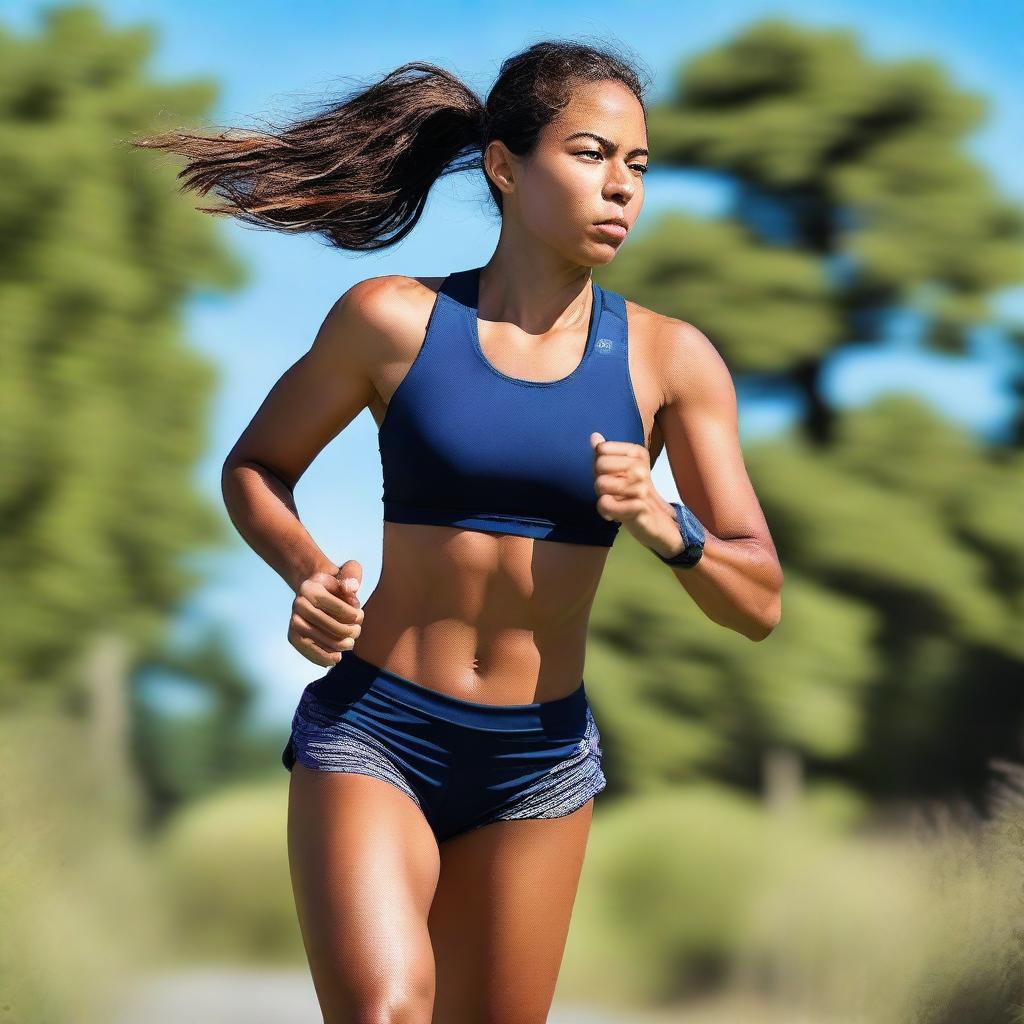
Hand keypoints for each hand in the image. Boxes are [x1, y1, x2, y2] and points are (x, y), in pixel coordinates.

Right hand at [288, 558, 363, 666]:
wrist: (316, 590)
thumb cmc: (336, 583)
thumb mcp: (347, 572)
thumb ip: (352, 576)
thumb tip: (352, 589)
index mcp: (310, 587)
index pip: (336, 606)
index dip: (353, 614)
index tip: (360, 615)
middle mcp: (298, 604)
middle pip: (330, 625)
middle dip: (349, 631)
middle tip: (357, 630)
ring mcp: (294, 621)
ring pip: (321, 640)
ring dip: (340, 645)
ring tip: (350, 642)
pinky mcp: (293, 635)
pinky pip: (308, 651)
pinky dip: (323, 658)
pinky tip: (336, 658)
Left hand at [590, 432, 681, 554]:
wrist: (655, 521)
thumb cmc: (632, 494)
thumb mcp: (618, 471)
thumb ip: (606, 454)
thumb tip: (594, 436)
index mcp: (637, 453)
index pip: (601, 449)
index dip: (600, 465)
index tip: (612, 476)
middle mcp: (641, 468)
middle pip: (599, 465)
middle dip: (599, 481)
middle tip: (613, 491)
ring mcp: (641, 487)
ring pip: (601, 484)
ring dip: (603, 496)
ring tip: (616, 501)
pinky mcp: (638, 507)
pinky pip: (605, 503)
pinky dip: (605, 510)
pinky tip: (613, 514)